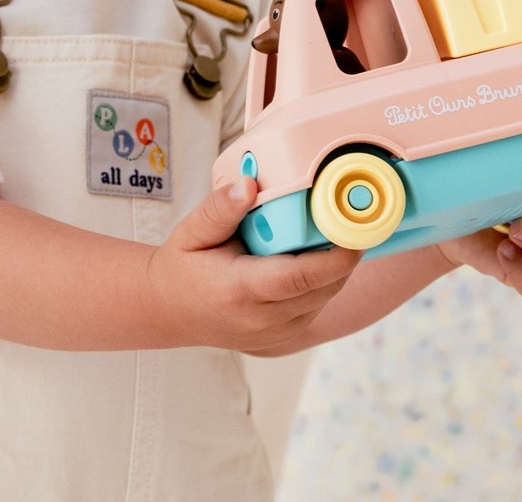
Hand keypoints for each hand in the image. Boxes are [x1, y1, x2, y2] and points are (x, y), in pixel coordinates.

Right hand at [145, 177, 362, 350]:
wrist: (167, 308)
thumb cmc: (183, 265)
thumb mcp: (192, 231)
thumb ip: (220, 208)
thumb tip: (248, 185)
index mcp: (240, 291)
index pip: (300, 277)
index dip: (336, 256)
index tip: (354, 229)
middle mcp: (261, 319)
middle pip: (322, 288)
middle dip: (344, 255)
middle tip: (353, 219)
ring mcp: (274, 334)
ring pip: (324, 298)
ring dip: (336, 268)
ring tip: (334, 232)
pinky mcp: (282, 337)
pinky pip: (316, 306)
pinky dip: (324, 282)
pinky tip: (316, 255)